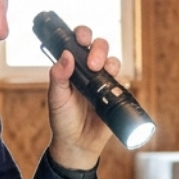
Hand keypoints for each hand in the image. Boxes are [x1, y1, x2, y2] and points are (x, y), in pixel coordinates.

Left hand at [46, 23, 119, 170]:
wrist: (77, 144)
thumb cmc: (63, 120)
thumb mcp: (56, 98)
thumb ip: (58, 76)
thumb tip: (66, 55)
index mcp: (73, 67)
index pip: (79, 42)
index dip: (82, 34)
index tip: (81, 38)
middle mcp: (89, 71)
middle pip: (100, 47)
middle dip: (98, 49)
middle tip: (93, 64)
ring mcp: (104, 82)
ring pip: (113, 61)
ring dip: (110, 61)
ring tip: (102, 72)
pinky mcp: (115, 95)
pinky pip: (122, 82)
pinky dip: (120, 80)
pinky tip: (115, 86)